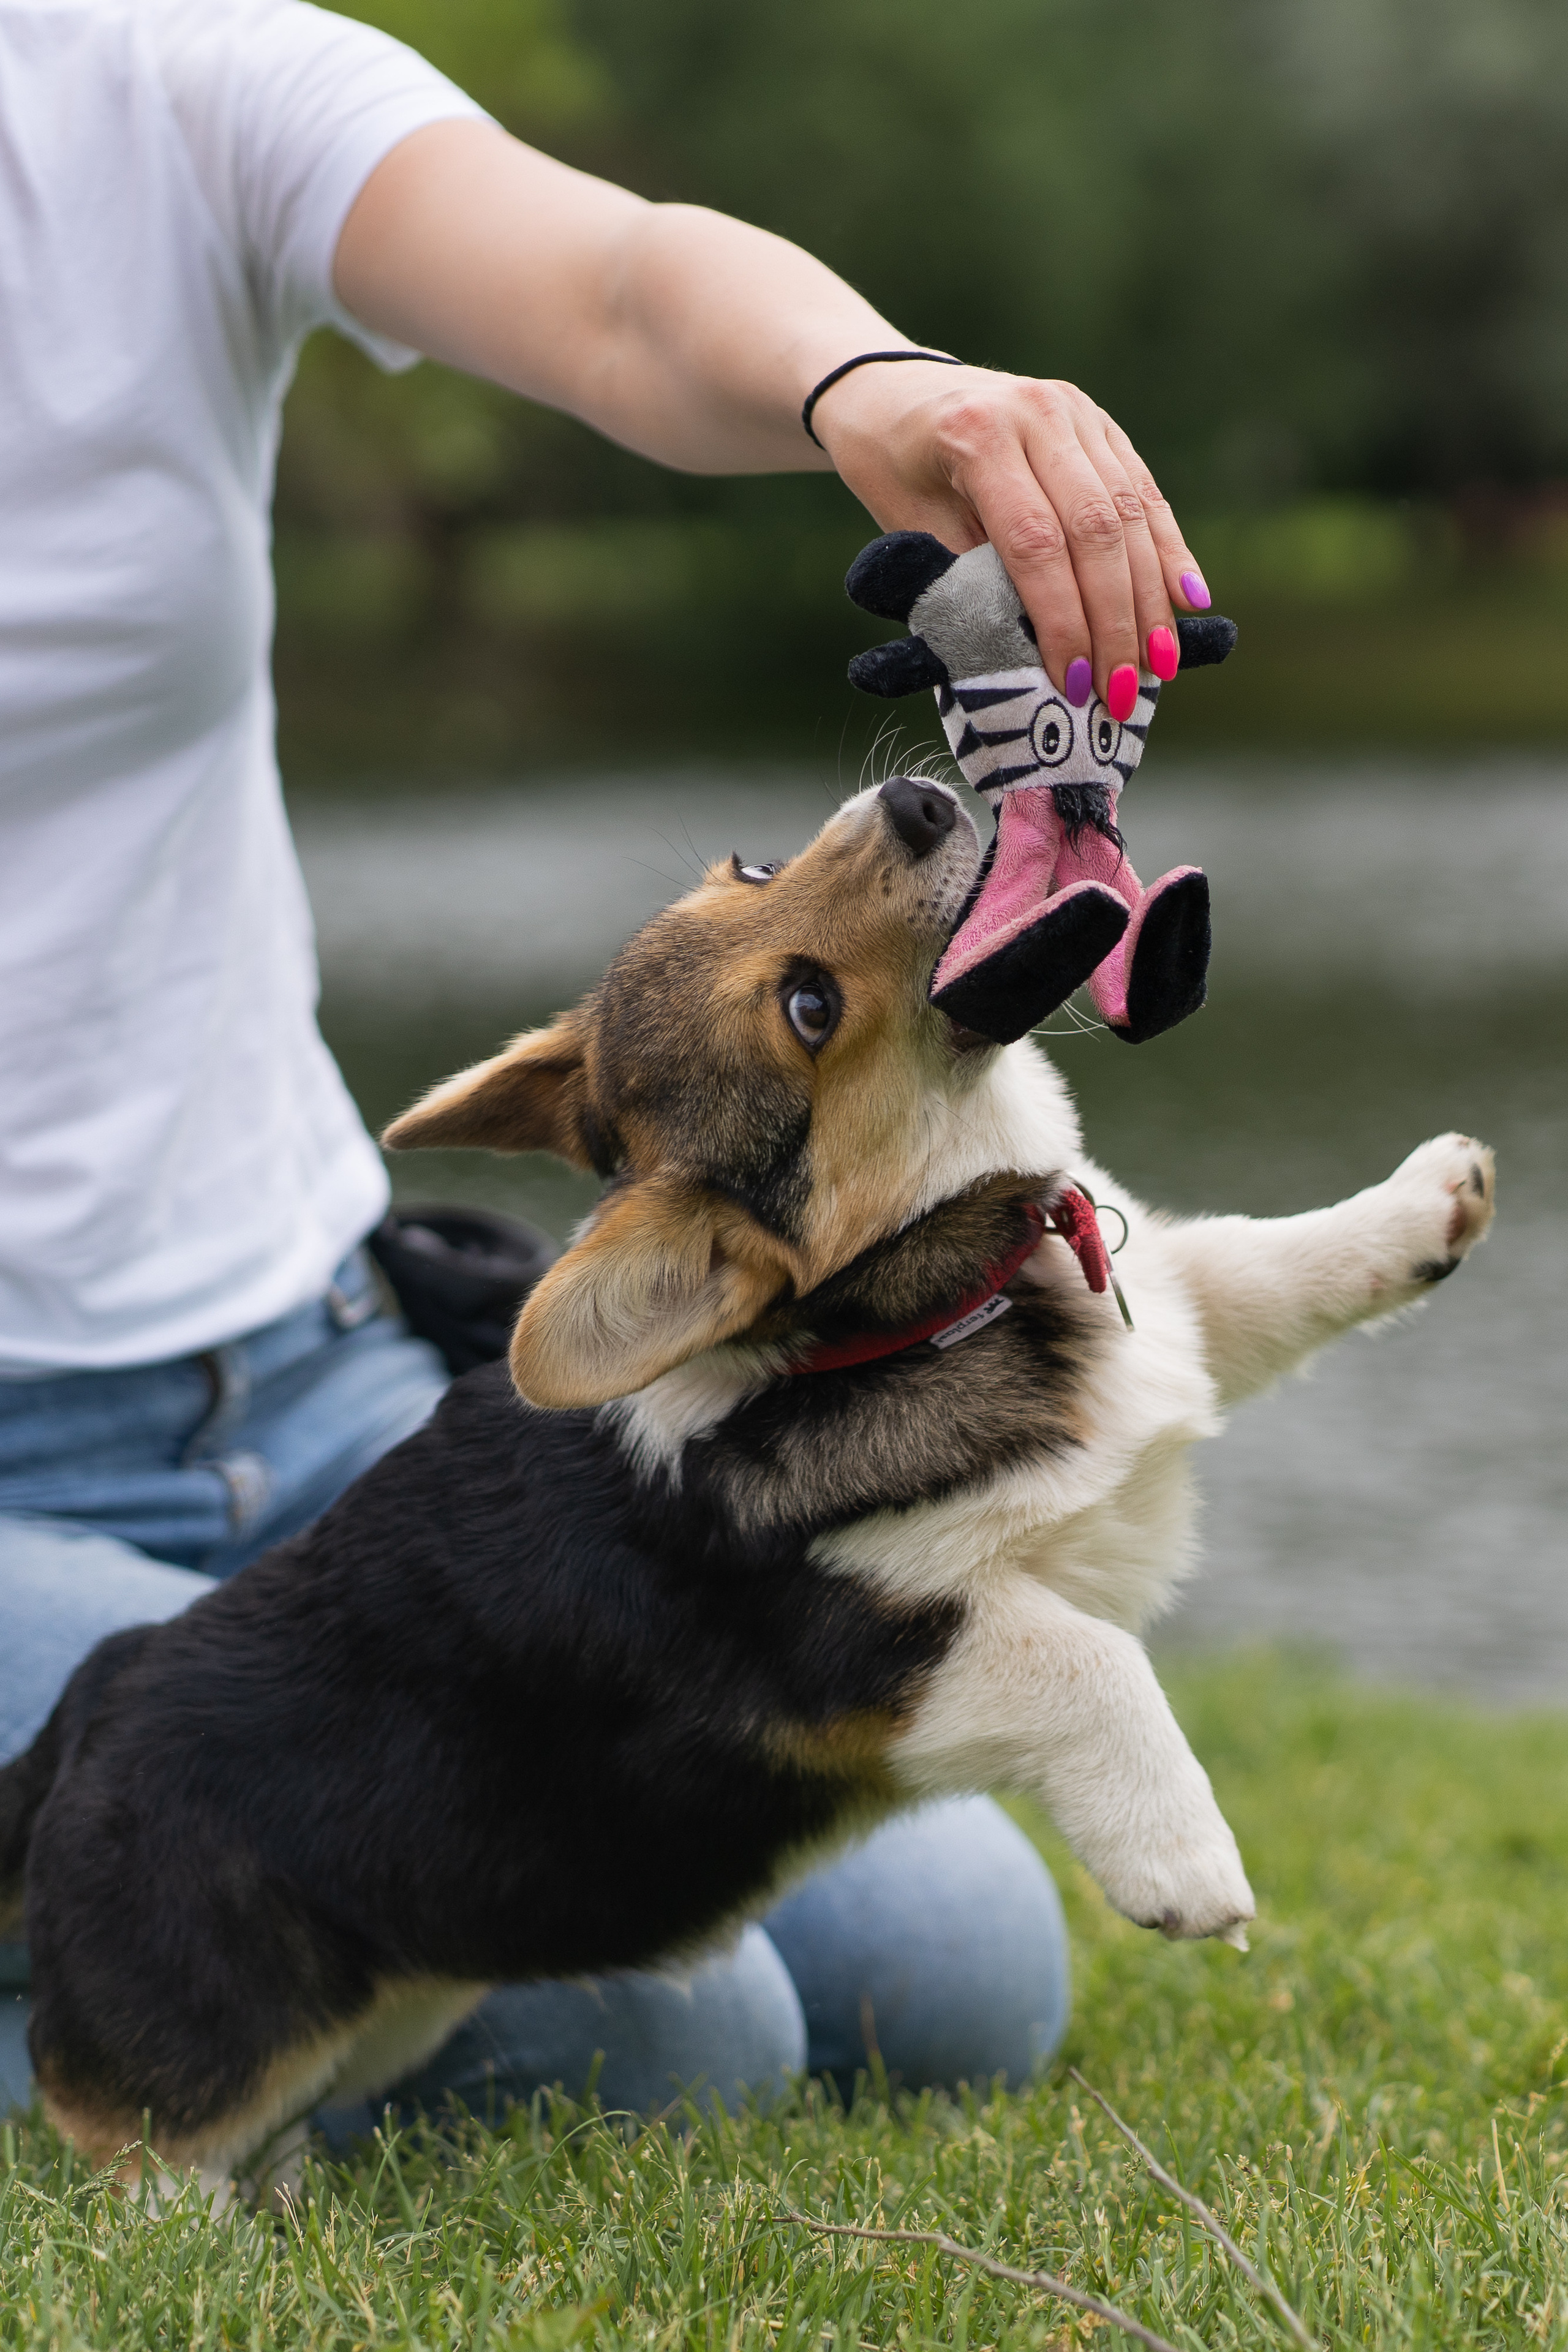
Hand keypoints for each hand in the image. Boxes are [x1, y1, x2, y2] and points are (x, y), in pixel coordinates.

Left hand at [811, 361, 1209, 707]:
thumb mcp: (908, 529)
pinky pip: (1144, 493)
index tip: (1072, 684)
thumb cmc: (893, 471)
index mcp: (978, 436)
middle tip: (1123, 691)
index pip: (1035, 543)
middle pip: (1096, 529)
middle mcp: (1038, 413)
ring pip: (1131, 513)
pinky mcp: (1101, 423)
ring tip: (1159, 665)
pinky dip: (1168, 551)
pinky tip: (1189, 600)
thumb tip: (1031, 656)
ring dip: (1150, 598)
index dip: (1061, 621)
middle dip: (1114, 621)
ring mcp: (1077, 412)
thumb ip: (968, 580)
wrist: (895, 391)